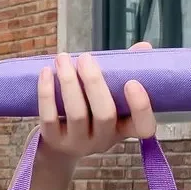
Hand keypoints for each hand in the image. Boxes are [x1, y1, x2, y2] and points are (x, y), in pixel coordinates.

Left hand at [37, 43, 156, 159]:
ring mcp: (78, 143)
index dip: (141, 107)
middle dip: (94, 83)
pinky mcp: (54, 140)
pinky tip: (46, 72)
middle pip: (105, 115)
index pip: (144, 126)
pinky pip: (50, 117)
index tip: (132, 82)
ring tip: (62, 58)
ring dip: (69, 82)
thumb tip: (143, 46)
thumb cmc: (91, 112)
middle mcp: (103, 140)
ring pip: (77, 114)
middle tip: (85, 57)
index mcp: (124, 128)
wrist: (59, 143)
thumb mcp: (111, 97)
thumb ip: (124, 72)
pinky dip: (47, 92)